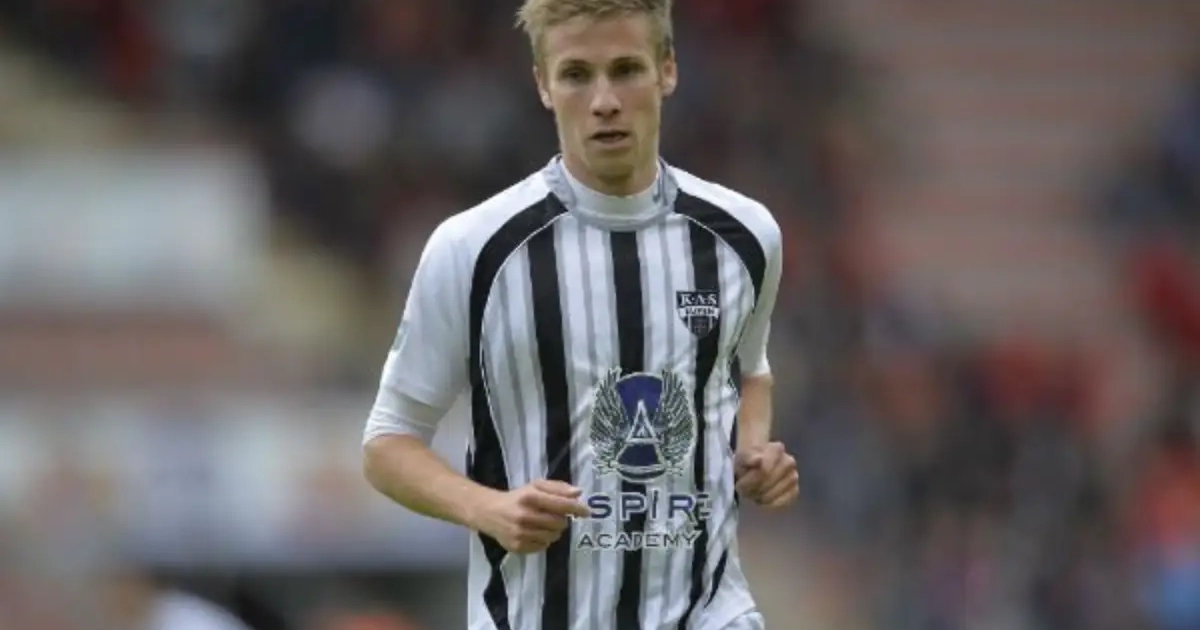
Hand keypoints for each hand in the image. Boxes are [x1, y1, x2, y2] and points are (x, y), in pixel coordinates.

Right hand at [472, 479, 590, 553]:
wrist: (488, 512)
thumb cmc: (517, 498)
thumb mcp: (534, 486)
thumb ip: (557, 488)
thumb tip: (578, 493)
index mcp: (530, 497)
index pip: (561, 505)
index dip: (577, 508)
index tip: (587, 511)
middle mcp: (525, 516)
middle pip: (559, 523)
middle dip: (562, 520)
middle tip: (556, 516)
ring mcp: (520, 533)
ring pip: (553, 537)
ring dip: (553, 531)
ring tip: (544, 524)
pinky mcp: (517, 547)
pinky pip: (542, 547)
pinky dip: (543, 540)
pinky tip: (535, 533)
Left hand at [734, 442, 797, 509]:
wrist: (755, 466)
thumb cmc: (748, 462)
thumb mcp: (742, 457)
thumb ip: (748, 458)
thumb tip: (758, 460)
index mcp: (777, 449)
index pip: (764, 471)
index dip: (750, 481)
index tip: (740, 484)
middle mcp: (789, 461)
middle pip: (769, 482)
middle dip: (754, 489)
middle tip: (745, 491)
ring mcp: (793, 476)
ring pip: (776, 493)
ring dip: (761, 497)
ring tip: (754, 494)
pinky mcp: (794, 490)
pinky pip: (785, 501)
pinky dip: (772, 504)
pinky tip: (763, 501)